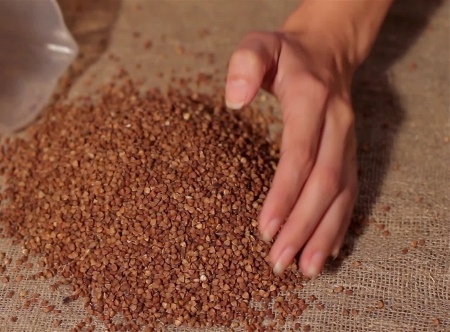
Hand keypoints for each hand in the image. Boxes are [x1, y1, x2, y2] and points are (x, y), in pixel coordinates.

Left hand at [225, 30, 358, 277]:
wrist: (327, 51)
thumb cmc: (285, 54)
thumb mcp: (259, 45)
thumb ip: (245, 65)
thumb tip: (233, 101)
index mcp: (311, 100)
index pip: (299, 155)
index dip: (284, 194)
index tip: (265, 229)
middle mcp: (337, 125)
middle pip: (324, 183)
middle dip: (303, 226)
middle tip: (279, 261)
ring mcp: (348, 141)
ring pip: (342, 194)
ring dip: (324, 234)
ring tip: (306, 270)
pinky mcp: (350, 153)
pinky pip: (351, 192)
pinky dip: (340, 223)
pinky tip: (329, 250)